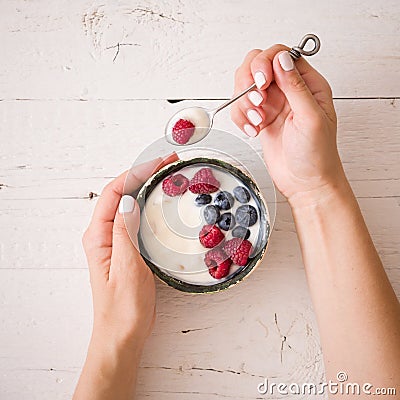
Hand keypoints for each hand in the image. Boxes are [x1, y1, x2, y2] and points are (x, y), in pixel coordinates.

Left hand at [82, 153, 177, 350]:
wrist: (123, 335)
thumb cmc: (123, 308)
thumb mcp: (127, 267)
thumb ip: (126, 232)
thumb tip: (129, 199)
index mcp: (99, 236)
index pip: (114, 193)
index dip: (135, 173)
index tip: (158, 163)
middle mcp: (105, 234)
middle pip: (122, 194)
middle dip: (143, 174)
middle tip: (169, 165)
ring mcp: (118, 241)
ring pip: (131, 204)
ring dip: (148, 187)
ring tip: (169, 177)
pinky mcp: (130, 249)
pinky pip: (139, 219)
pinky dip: (152, 206)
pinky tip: (164, 204)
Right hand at [231, 45, 344, 207]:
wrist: (305, 182)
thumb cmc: (317, 155)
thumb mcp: (311, 118)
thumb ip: (296, 86)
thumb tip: (282, 58)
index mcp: (308, 84)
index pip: (280, 54)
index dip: (265, 63)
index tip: (262, 83)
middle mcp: (288, 90)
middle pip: (257, 65)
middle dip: (250, 82)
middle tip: (257, 103)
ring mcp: (273, 104)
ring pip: (245, 85)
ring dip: (244, 103)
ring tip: (257, 121)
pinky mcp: (261, 118)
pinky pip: (240, 107)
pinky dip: (241, 118)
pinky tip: (253, 130)